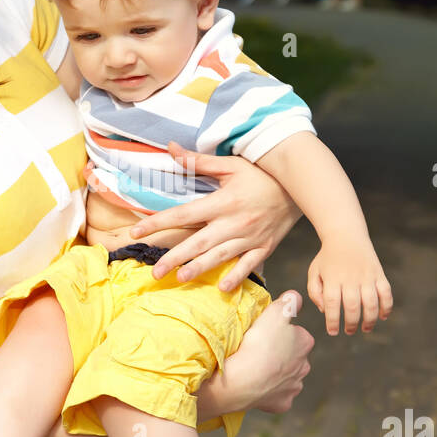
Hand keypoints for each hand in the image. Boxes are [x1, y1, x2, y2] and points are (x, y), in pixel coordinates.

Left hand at [127, 142, 300, 289]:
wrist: (300, 187)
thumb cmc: (262, 175)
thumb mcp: (232, 165)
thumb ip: (200, 162)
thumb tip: (171, 149)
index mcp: (223, 202)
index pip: (183, 213)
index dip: (158, 222)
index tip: (136, 231)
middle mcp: (234, 223)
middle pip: (198, 242)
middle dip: (174, 258)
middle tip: (154, 272)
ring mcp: (250, 238)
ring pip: (220, 257)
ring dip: (199, 269)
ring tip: (180, 278)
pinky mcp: (264, 248)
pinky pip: (248, 265)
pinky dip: (236, 277)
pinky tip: (221, 288)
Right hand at [214, 290, 313, 413]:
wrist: (243, 380)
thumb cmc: (259, 344)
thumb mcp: (274, 312)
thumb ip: (289, 301)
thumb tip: (295, 297)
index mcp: (305, 343)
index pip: (296, 333)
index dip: (280, 332)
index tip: (266, 333)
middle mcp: (305, 366)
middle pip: (293, 356)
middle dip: (281, 354)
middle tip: (260, 350)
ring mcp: (294, 387)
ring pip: (285, 377)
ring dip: (275, 373)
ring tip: (256, 368)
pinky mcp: (282, 403)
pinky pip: (276, 396)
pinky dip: (268, 392)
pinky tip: (257, 386)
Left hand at [306, 238, 392, 335]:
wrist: (346, 235)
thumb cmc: (328, 258)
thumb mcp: (314, 271)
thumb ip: (314, 292)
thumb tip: (324, 310)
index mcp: (332, 278)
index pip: (331, 304)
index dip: (332, 321)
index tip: (333, 332)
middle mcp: (350, 277)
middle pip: (352, 306)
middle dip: (351, 324)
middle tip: (349, 331)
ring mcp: (366, 275)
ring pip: (371, 303)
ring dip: (369, 320)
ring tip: (365, 328)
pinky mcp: (378, 273)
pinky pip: (386, 293)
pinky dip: (387, 307)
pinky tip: (382, 316)